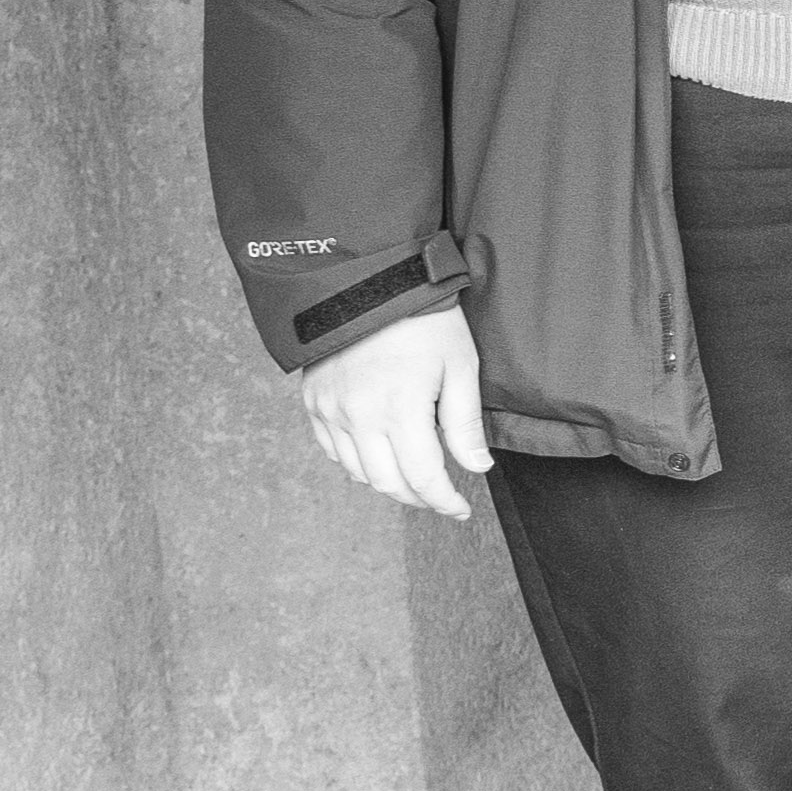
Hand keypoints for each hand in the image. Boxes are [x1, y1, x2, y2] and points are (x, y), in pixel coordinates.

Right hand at [299, 304, 492, 519]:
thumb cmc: (423, 320)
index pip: (422, 477)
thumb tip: (477, 468)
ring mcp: (331, 410)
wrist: (369, 281)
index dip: (444, 501)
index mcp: (399, 409)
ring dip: (389, 484)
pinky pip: (333, 450)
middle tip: (441, 499)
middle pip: (388, 483)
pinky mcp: (314, 401)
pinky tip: (380, 457)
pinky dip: (358, 463)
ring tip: (415, 481)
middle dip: (418, 498)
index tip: (460, 509)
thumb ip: (465, 424)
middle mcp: (359, 416)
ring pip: (358, 473)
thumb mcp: (459, 366)